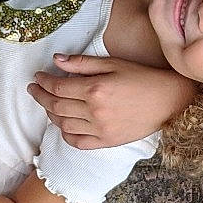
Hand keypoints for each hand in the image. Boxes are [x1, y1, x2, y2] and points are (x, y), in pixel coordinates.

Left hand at [28, 54, 197, 148]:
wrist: (169, 100)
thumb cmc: (142, 77)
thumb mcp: (113, 63)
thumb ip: (83, 63)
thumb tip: (56, 60)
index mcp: (95, 89)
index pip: (58, 87)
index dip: (43, 82)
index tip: (37, 77)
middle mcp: (94, 111)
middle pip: (56, 106)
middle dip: (40, 97)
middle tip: (34, 89)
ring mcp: (100, 129)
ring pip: (63, 125)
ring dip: (50, 114)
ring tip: (47, 104)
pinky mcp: (107, 142)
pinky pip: (77, 142)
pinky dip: (65, 134)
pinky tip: (63, 125)